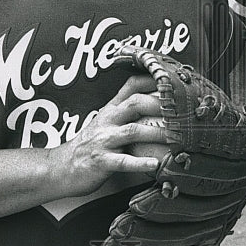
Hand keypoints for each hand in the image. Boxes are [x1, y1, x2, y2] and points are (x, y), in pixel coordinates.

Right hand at [47, 74, 175, 197]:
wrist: (62, 167)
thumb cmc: (90, 145)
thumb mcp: (105, 122)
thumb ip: (125, 112)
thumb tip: (156, 105)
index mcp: (111, 110)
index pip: (131, 86)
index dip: (151, 80)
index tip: (172, 79)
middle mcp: (108, 121)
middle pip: (134, 104)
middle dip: (159, 104)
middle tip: (182, 109)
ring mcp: (104, 140)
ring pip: (133, 131)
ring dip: (156, 133)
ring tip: (177, 136)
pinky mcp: (101, 161)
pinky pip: (123, 161)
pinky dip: (140, 163)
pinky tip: (156, 164)